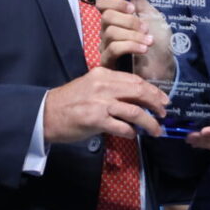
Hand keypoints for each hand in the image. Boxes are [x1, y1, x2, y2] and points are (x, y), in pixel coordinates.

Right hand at [43, 66, 167, 142]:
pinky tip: (134, 134)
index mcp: (103, 74)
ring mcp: (99, 103)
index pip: (134, 80)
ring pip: (135, 111)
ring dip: (149, 122)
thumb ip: (112, 89)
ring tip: (156, 129)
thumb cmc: (69, 102)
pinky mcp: (96, 120)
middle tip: (164, 113)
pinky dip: (132, 131)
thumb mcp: (91, 86)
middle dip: (156, 103)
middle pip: (139, 91)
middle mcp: (103, 86)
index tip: (163, 99)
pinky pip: (122, 126)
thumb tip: (138, 99)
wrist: (46, 114)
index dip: (152, 90)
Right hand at [97, 0, 175, 83]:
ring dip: (133, 34)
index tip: (132, 9)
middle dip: (129, 20)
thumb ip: (140, 2)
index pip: (102, 4)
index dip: (115, 2)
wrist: (168, 70)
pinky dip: (130, 45)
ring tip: (149, 41)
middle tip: (145, 28)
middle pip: (106, 17)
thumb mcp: (153, 18)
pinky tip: (143, 48)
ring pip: (110, 32)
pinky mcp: (110, 63)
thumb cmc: (161, 46)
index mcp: (118, 20)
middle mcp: (108, 33)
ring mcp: (107, 48)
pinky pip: (112, 49)